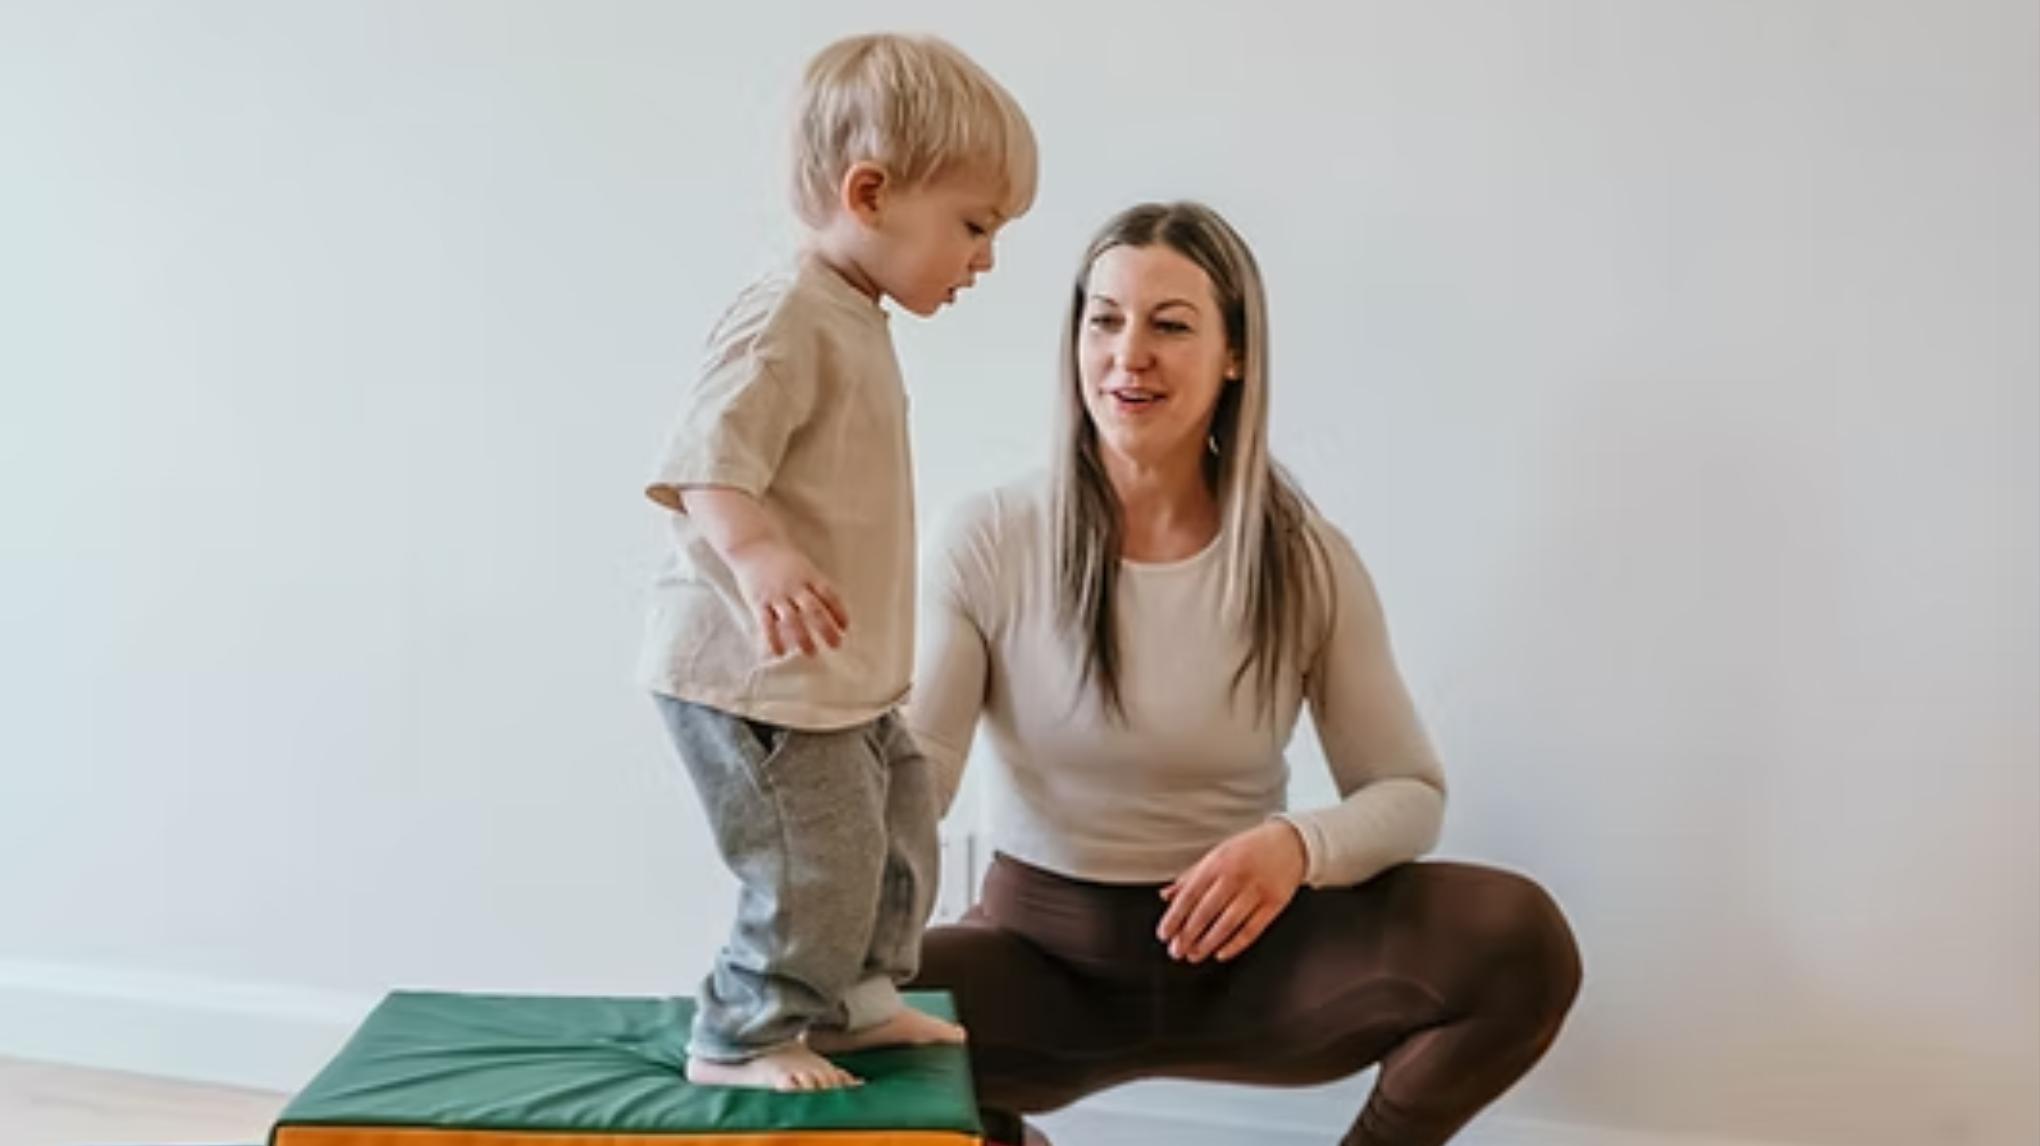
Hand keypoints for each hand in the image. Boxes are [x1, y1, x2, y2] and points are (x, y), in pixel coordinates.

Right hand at [725, 539, 848, 657]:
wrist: (752, 546)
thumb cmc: (781, 559)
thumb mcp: (803, 567)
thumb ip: (814, 586)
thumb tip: (830, 609)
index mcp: (809, 576)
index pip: (829, 595)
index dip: (839, 612)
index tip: (845, 627)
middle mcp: (794, 585)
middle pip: (814, 610)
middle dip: (827, 629)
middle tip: (836, 645)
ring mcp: (776, 594)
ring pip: (792, 619)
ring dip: (804, 638)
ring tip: (812, 653)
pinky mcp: (759, 601)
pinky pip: (767, 623)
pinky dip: (774, 639)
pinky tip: (780, 653)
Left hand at [1156, 820, 1307, 963]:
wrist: (1290, 842)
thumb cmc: (1249, 849)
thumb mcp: (1217, 855)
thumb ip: (1191, 876)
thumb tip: (1166, 895)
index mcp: (1218, 862)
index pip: (1190, 894)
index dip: (1174, 917)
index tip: (1164, 934)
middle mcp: (1236, 875)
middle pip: (1207, 911)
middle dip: (1188, 935)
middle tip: (1176, 951)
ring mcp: (1257, 890)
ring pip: (1228, 923)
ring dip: (1208, 943)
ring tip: (1195, 955)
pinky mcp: (1275, 903)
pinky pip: (1252, 929)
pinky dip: (1236, 944)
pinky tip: (1221, 953)